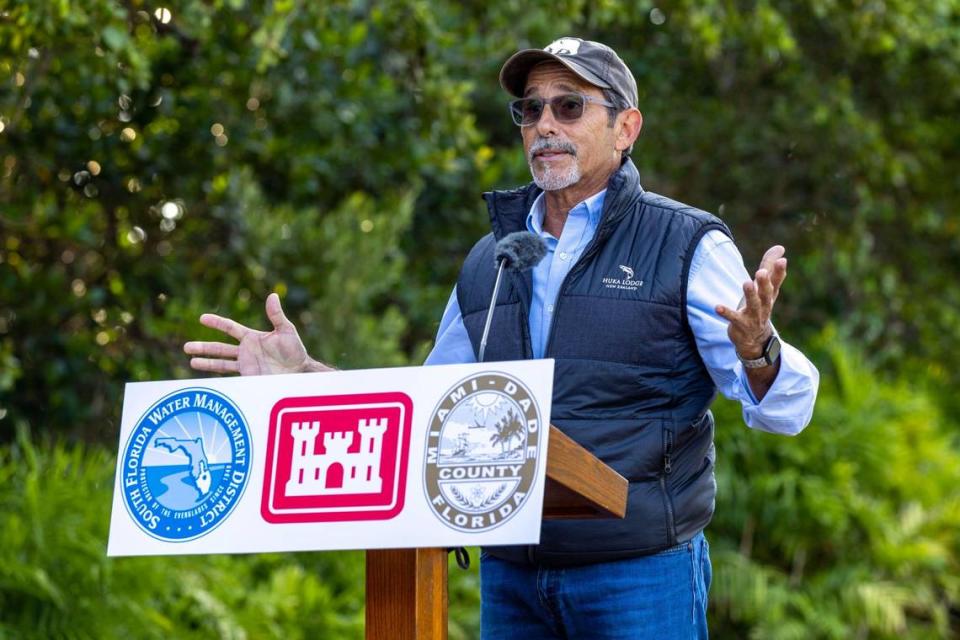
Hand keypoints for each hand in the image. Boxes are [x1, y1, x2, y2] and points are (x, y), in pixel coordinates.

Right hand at [184, 293, 329, 374]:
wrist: (299, 371)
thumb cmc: (295, 350)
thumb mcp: (286, 330)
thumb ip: (277, 315)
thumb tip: (272, 295)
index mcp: (251, 337)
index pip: (229, 328)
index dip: (216, 322)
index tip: (202, 318)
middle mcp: (245, 350)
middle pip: (219, 348)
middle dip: (203, 347)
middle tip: (186, 347)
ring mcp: (245, 364)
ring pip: (220, 363)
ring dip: (206, 363)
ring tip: (191, 361)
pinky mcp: (248, 377)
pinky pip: (231, 376)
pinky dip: (219, 377)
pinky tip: (207, 378)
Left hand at [715, 245, 787, 358]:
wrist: (755, 340)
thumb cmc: (759, 307)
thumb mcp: (764, 288)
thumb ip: (769, 267)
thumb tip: (780, 247)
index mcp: (769, 295)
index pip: (776, 281)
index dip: (779, 271)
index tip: (782, 260)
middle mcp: (764, 305)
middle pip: (766, 293)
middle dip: (764, 283)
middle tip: (760, 272)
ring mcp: (753, 317)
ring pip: (753, 305)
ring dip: (750, 295)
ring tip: (746, 283)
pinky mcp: (740, 325)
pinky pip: (733, 319)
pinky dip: (726, 313)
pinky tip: (717, 307)